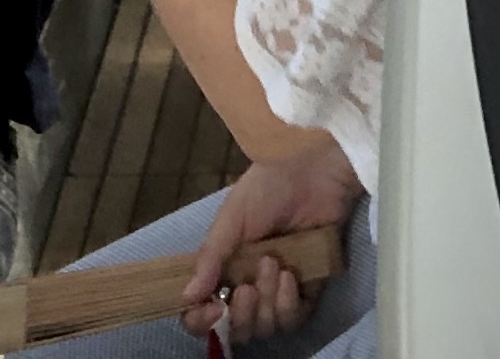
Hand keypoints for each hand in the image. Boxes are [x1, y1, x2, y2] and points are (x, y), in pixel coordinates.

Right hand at [176, 142, 361, 342]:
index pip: (204, 310)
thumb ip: (210, 257)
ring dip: (267, 303)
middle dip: (241, 315)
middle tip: (246, 287)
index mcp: (224, 268)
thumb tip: (186, 296)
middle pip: (239, 328)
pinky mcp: (310, 287)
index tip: (212, 309)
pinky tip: (290, 276)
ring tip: (273, 265)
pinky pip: (297, 317)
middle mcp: (249, 284)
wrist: (313, 172)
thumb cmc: (268, 187)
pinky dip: (290, 304)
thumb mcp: (231, 217)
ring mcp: (279, 288)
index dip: (201, 320)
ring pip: (267, 326)